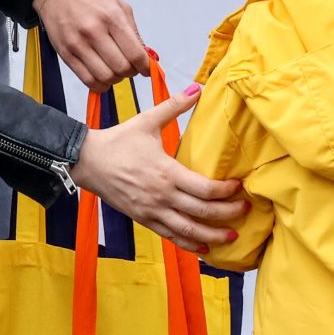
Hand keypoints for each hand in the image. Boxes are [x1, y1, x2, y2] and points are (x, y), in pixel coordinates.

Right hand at [34, 0, 147, 89]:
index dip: (144, 67)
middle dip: (130, 72)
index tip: (146, 69)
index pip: (135, 54)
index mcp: (112, 17)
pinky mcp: (66, 54)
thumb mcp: (119, 6)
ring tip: (115, 71)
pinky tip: (103, 77)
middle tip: (129, 67)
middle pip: (121, 68)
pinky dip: (100, 85)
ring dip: (115, 79)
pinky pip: (87, 80)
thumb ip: (134, 32)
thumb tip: (146, 58)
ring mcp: (78, 44)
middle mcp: (94, 31)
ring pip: (105, 77)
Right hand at [68, 88, 244, 253]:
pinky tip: (204, 248)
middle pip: (202, 212)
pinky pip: (171, 237)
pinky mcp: (144, 219)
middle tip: (245, 210)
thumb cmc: (118, 140)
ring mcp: (152, 211)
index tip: (239, 186)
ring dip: (213, 236)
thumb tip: (197, 87)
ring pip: (188, 231)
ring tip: (232, 236)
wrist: (87, 161)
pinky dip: (190, 245)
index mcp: (166, 173)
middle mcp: (161, 196)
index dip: (226, 191)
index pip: (205, 189)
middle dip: (228, 214)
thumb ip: (174, 105)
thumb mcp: (147, 120)